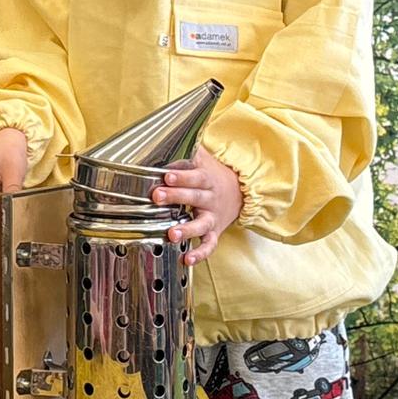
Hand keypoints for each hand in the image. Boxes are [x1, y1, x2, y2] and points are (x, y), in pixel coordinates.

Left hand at [152, 144, 242, 263]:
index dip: (181, 176)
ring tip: (171, 234)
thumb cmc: (211, 174)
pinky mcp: (214, 233)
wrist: (240, 193)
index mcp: (206, 179)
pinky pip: (209, 245)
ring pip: (201, 224)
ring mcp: (212, 217)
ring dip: (187, 229)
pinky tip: (186, 260)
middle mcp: (210, 198)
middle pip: (195, 196)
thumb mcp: (202, 160)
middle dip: (176, 196)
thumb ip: (186, 151)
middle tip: (157, 196)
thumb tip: (163, 138)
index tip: (166, 175)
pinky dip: (200, 254)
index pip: (194, 175)